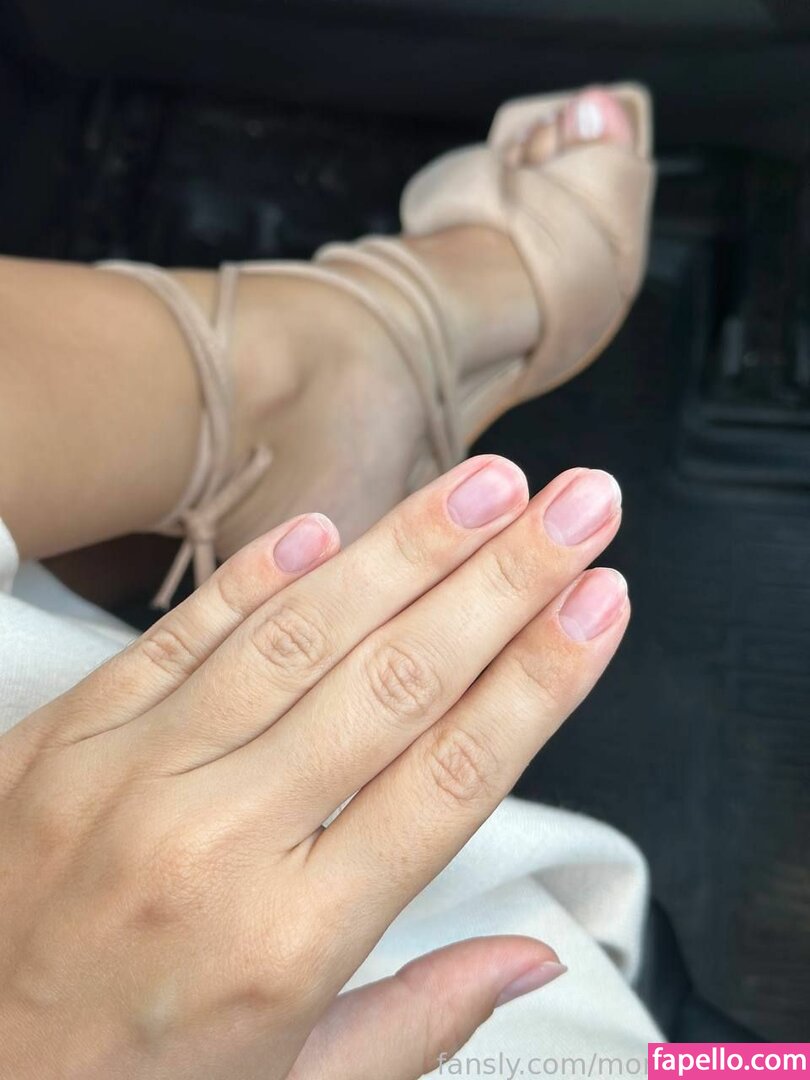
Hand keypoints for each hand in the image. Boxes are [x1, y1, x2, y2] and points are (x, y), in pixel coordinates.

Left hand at [0, 457, 626, 1079]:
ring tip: (487, 488)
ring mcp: (129, 776)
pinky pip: (177, 635)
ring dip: (404, 548)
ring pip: (297, 635)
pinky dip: (256, 575)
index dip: (540, 679)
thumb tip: (530, 955)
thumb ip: (422, 1016)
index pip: (452, 776)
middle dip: (503, 580)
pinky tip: (326, 527)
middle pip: (395, 681)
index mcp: (291, 941)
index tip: (599, 603)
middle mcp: (215, 843)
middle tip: (577, 505)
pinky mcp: (62, 740)